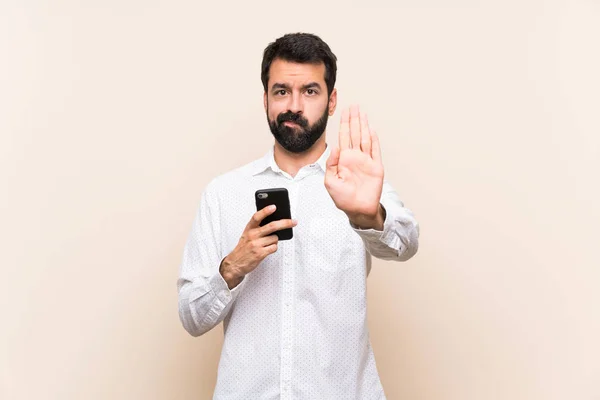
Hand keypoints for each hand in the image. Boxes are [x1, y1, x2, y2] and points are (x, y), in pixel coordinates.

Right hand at [219, 205, 297, 288]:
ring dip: (274, 241)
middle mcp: (252, 235)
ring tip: (266, 244)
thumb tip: (275, 223)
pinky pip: (274, 247)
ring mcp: (256, 244)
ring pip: (275, 238)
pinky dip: (273, 248)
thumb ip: (258, 228)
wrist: (235, 264)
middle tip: (293, 222)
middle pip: (272, 226)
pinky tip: (267, 249)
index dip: (265, 211)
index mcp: (249, 229)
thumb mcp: (247, 235)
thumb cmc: (243, 248)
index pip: (257, 217)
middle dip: (285, 223)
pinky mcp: (260, 254)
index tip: (274, 206)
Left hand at [325, 104, 383, 225]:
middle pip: (355, 133)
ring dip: (363, 125)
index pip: (344, 137)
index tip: (344, 112)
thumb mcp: (330, 181)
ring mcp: (366, 161)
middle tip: (354, 106)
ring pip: (365, 138)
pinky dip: (374, 139)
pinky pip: (375, 150)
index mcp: (343, 159)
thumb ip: (330, 164)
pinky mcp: (376, 167)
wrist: (357, 209)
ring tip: (362, 113)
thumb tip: (334, 147)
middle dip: (354, 119)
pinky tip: (372, 129)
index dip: (344, 124)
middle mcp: (355, 157)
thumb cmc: (342, 198)